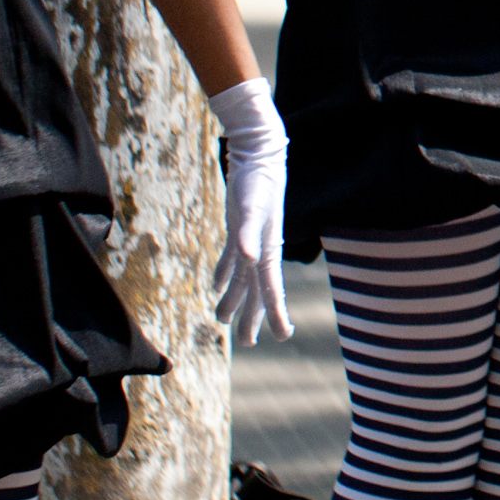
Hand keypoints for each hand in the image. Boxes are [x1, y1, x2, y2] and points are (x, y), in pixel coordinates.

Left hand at [208, 80, 290, 346]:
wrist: (259, 156)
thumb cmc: (257, 181)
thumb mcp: (251, 207)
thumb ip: (249, 233)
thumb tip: (248, 258)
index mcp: (267, 251)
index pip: (271, 290)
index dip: (276, 314)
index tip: (282, 336)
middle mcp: (261, 250)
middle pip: (257, 291)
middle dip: (253, 317)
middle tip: (250, 343)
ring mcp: (250, 241)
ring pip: (242, 279)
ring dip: (234, 299)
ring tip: (222, 319)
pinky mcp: (238, 230)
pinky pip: (231, 260)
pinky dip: (224, 274)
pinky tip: (217, 285)